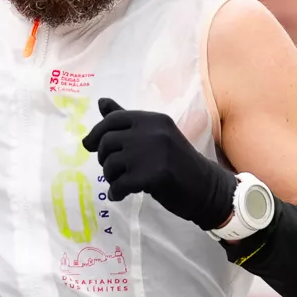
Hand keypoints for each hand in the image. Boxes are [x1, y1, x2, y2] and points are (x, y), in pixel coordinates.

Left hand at [84, 98, 234, 229]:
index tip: (89, 146)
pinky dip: (116, 192)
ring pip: (110, 164)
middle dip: (103, 159)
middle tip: (111, 170)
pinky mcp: (153, 175)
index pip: (113, 119)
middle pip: (107, 142)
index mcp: (153, 119)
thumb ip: (128, 121)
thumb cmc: (179, 163)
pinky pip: (119, 184)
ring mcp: (152, 153)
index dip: (96, 133)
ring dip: (110, 177)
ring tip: (120, 183)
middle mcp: (152, 131)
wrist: (206, 188)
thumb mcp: (155, 135)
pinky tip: (120, 195)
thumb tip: (101, 101)